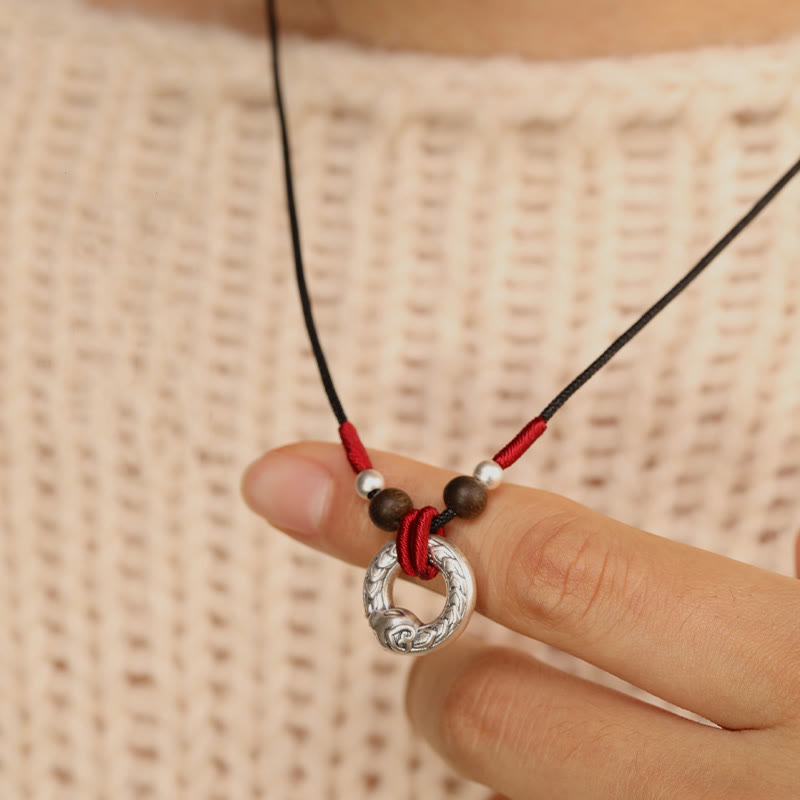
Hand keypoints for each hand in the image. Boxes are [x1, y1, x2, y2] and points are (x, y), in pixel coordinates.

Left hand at [241, 442, 799, 798]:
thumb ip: (738, 590)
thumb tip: (619, 540)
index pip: (558, 567)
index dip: (413, 511)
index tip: (290, 478)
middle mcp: (756, 799)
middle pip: (494, 720)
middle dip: (438, 657)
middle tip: (441, 631)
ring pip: (528, 798)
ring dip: (499, 734)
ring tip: (530, 696)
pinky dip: (571, 784)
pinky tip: (631, 753)